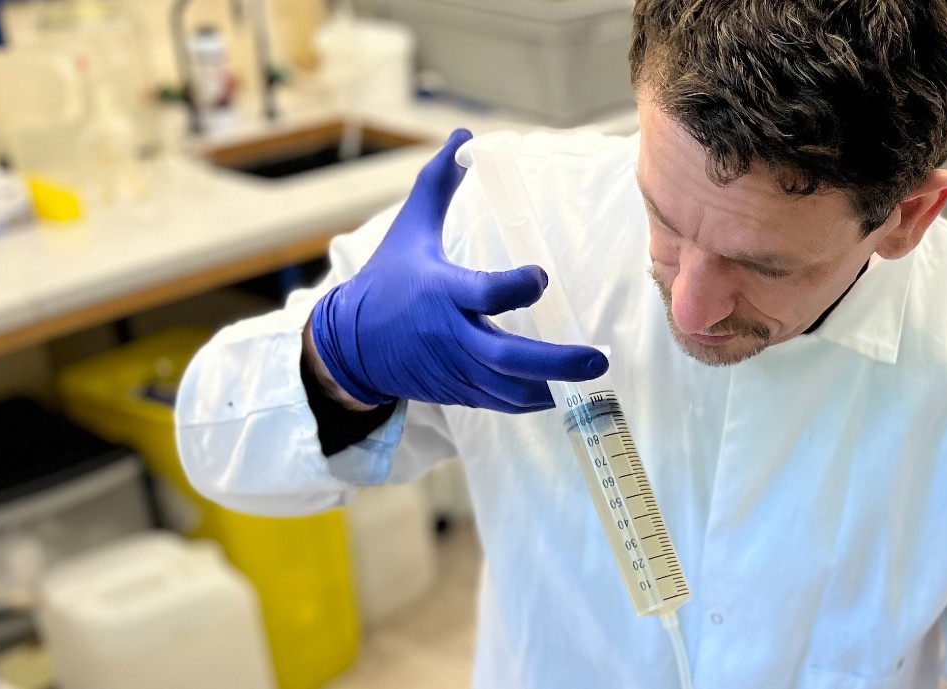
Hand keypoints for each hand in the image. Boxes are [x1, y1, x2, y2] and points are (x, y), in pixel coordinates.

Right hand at [307, 129, 606, 412]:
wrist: (349, 344)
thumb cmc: (387, 280)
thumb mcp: (410, 228)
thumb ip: (439, 183)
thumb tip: (464, 136)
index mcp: (441, 292)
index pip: (485, 294)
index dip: (517, 288)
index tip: (540, 277)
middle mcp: (451, 335)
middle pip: (507, 357)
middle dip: (556, 361)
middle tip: (597, 356)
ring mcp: (455, 369)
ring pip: (509, 388)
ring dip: (552, 385)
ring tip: (592, 375)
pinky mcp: (458, 391)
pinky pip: (500, 402)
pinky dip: (531, 400)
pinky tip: (562, 390)